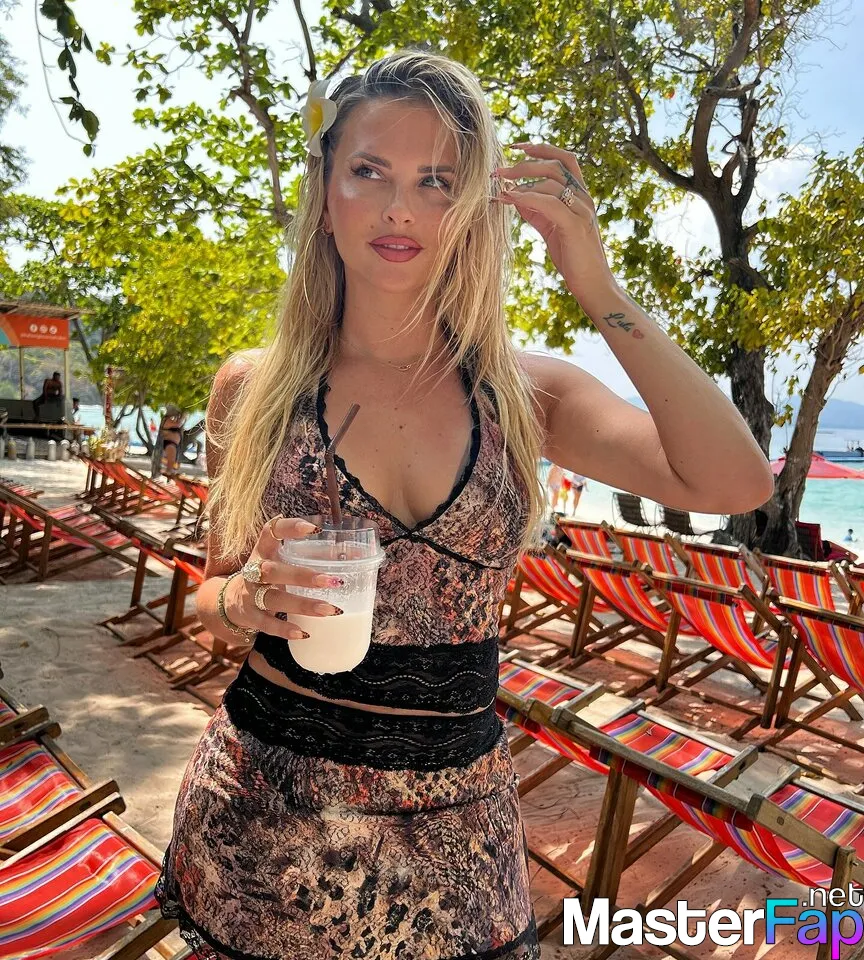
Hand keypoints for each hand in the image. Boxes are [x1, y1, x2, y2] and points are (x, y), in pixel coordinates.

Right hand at [223, 516, 343, 640]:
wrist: (230, 601)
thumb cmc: (269, 577)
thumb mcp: (281, 561)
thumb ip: (309, 556)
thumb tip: (359, 554)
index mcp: (263, 551)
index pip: (270, 531)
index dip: (289, 528)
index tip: (313, 528)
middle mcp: (253, 570)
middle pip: (274, 570)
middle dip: (304, 576)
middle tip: (334, 581)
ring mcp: (249, 594)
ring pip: (273, 599)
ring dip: (303, 605)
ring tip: (330, 610)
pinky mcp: (249, 616)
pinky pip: (266, 624)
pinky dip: (284, 629)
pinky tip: (304, 633)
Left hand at [493, 142, 616, 308]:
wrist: (592, 284)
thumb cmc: (573, 257)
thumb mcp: (551, 228)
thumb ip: (537, 210)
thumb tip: (514, 195)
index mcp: (580, 195)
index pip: (564, 159)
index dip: (542, 148)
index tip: (516, 146)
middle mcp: (584, 198)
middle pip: (555, 165)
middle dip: (524, 164)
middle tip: (499, 170)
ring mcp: (582, 210)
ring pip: (552, 182)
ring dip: (522, 181)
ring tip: (501, 187)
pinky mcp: (576, 226)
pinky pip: (551, 203)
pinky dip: (529, 197)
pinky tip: (512, 199)